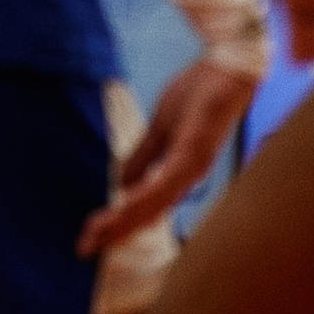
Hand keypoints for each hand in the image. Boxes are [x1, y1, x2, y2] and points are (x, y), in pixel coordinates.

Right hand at [80, 60, 254, 255]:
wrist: (229, 66)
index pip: (143, 207)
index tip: (90, 239)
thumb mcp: (159, 127)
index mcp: (179, 173)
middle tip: (84, 248)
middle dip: (114, 232)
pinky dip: (145, 196)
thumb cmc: (198, 93)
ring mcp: (193, 166)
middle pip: (146, 215)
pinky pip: (167, 181)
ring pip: (154, 204)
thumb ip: (142, 157)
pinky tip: (124, 203)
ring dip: (125, 220)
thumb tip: (121, 186)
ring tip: (98, 233)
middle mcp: (188, 177)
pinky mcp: (195, 150)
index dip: (117, 224)